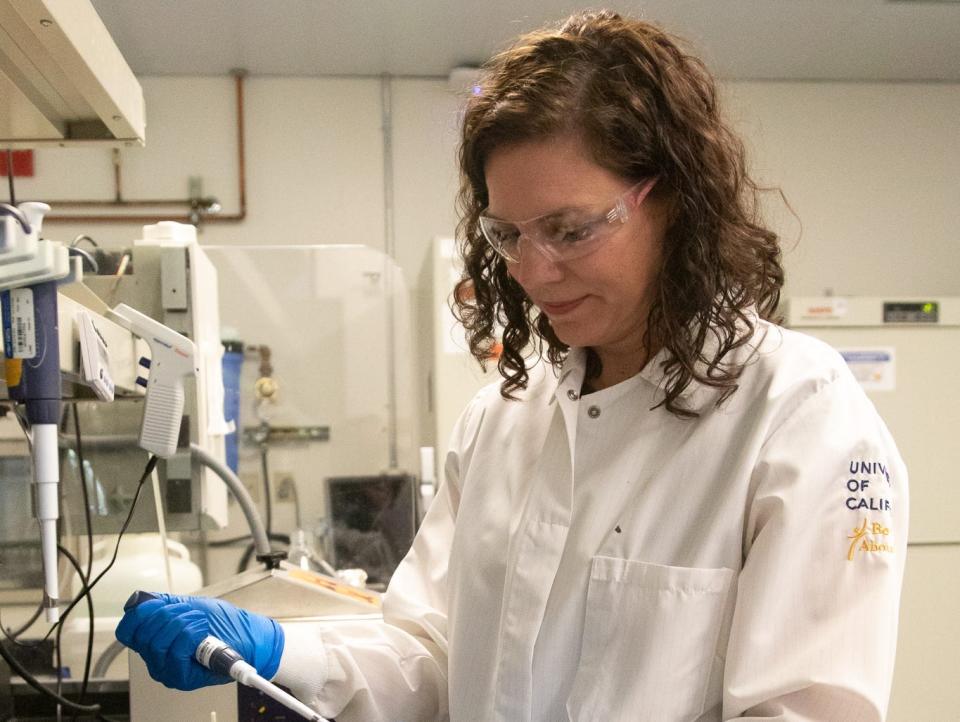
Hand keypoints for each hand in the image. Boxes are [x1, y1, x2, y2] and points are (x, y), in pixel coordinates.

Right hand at [115, 592, 283, 690]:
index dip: (140, 614)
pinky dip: (190, 637)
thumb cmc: (226, 624)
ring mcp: (168, 669)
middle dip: (170, 614)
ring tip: (200, 624)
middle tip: (191, 613)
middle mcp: (157, 658)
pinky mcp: (181, 679)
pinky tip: (202, 635)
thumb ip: (165, 603)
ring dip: (184, 623)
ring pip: (158, 642)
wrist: (252, 639)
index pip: (128, 629)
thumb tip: (140, 601)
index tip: (159, 605)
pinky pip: (175, 652)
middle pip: (143, 633)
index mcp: (155, 639)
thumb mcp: (193, 606)